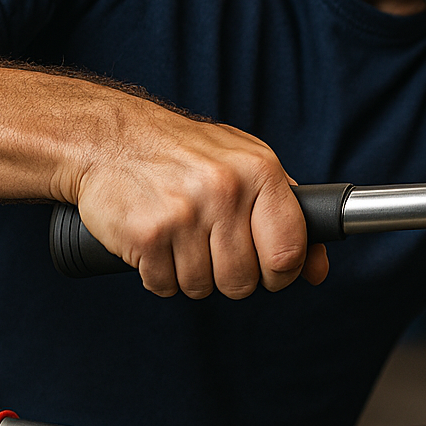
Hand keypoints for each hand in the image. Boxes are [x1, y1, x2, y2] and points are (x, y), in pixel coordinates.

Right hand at [69, 103, 328, 299]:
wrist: (109, 138)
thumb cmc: (184, 154)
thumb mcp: (246, 166)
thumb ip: (288, 214)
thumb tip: (317, 270)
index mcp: (260, 171)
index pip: (289, 251)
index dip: (281, 272)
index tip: (269, 269)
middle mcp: (225, 190)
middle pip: (244, 280)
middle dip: (229, 275)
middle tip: (210, 246)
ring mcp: (185, 213)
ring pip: (204, 288)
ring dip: (190, 274)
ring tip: (179, 237)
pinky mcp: (147, 235)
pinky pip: (165, 286)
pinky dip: (158, 275)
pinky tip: (155, 243)